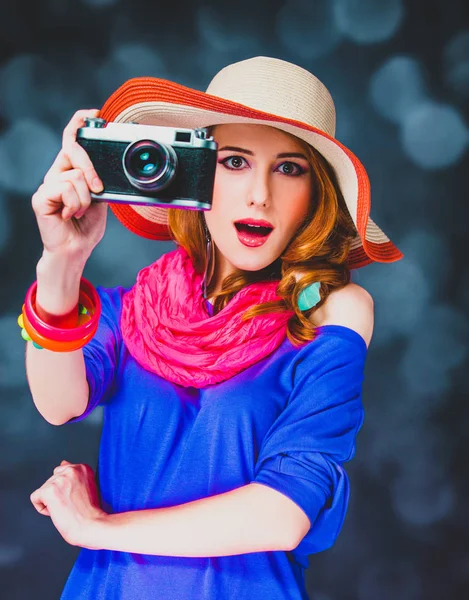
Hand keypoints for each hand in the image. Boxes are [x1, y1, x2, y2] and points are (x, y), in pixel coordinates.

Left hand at [30, 460, 106, 548]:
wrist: (91, 526)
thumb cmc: (90, 512)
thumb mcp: (86, 486)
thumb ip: (73, 473)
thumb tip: (63, 462)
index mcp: (82, 468)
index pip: (63, 472)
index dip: (67, 488)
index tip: (76, 497)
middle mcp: (71, 470)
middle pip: (52, 479)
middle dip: (57, 493)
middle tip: (71, 504)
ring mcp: (59, 479)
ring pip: (44, 489)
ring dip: (51, 501)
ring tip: (66, 508)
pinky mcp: (49, 491)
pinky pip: (35, 498)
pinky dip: (43, 508)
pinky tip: (56, 511)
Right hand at [31, 108, 108, 260]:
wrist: (75, 250)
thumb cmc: (86, 227)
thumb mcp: (101, 200)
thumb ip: (100, 181)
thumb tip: (108, 169)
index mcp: (70, 172)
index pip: (72, 140)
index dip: (79, 123)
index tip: (94, 114)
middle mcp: (56, 174)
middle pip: (73, 151)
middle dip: (90, 169)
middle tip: (98, 189)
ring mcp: (47, 185)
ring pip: (75, 176)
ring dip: (85, 200)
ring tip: (80, 213)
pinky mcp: (41, 197)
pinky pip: (65, 188)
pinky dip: (75, 204)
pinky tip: (70, 215)